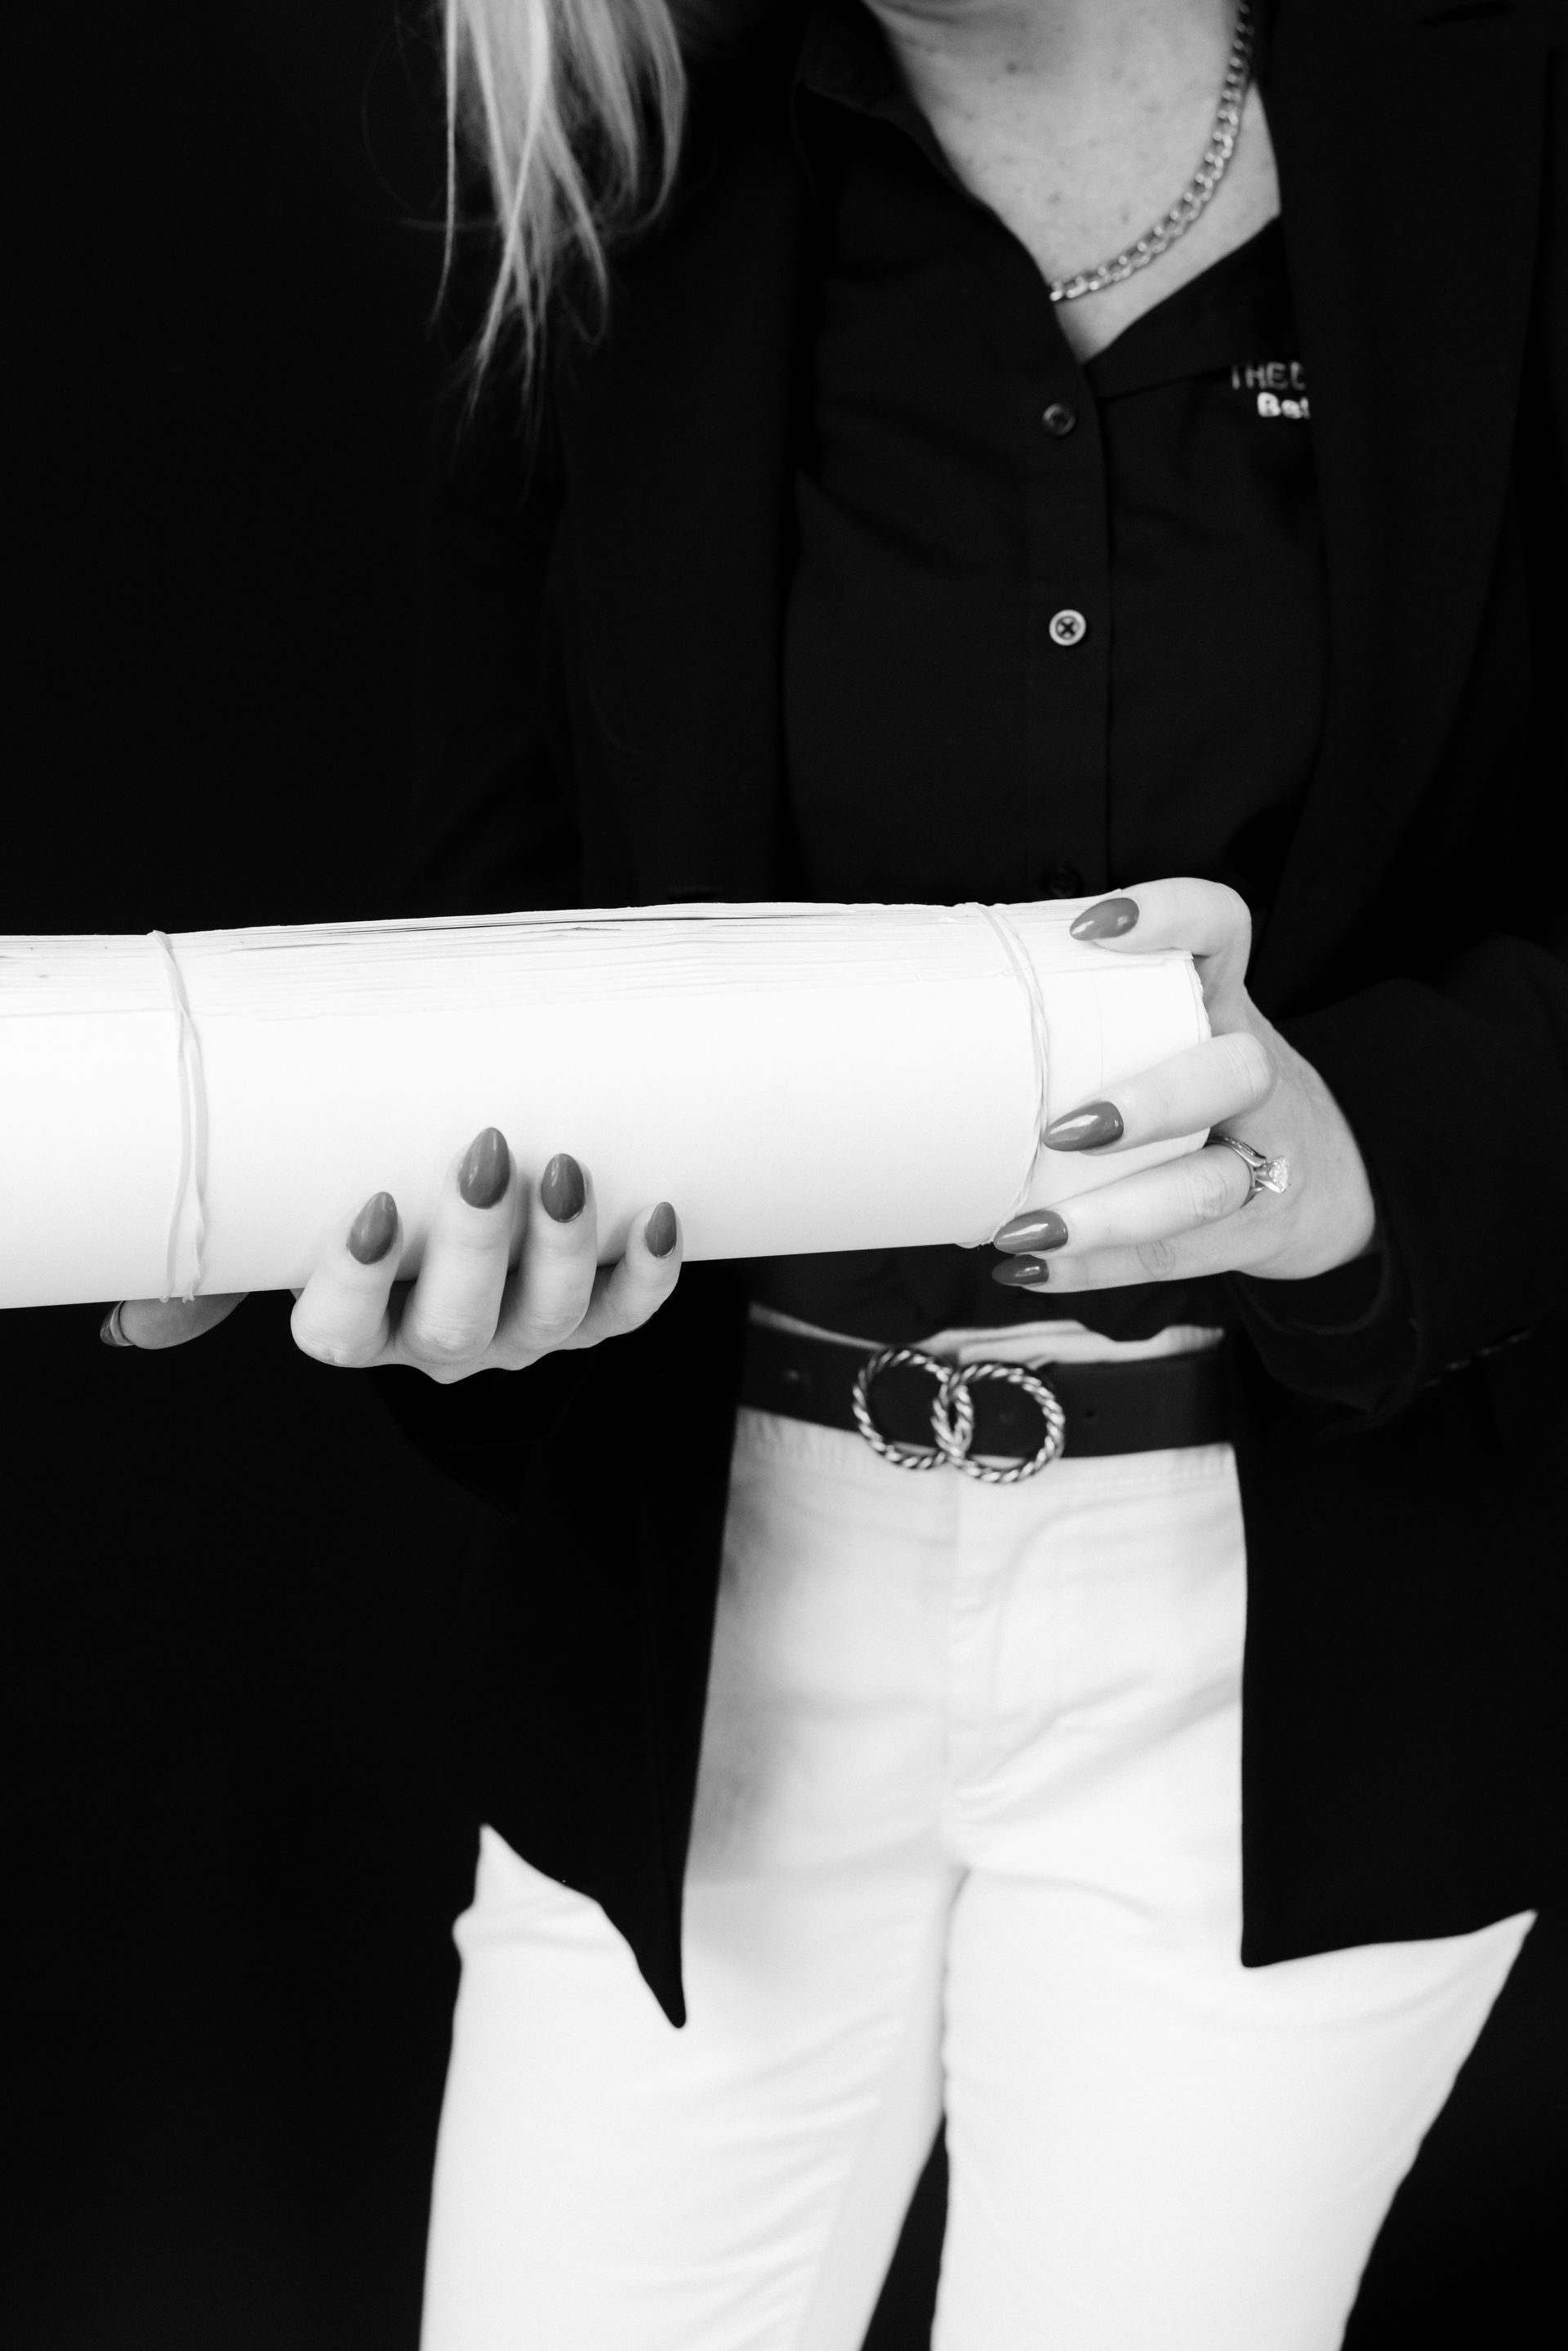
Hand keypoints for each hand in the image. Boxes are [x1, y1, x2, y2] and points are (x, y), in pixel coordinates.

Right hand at [106, 1127, 681, 1378]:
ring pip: (550, 1319)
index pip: (341, 1334)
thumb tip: (127, 1329)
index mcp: (359, 1329)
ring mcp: (523, 1332)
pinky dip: (650, 1272)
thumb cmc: (365, 1184)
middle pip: (457, 1324)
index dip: (356, 1284)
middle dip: (476, 1245)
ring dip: (566, 1250)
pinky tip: (660, 1214)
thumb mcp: (286, 1226)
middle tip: (487, 1154)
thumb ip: (221, 1266)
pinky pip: (630, 1310)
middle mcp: (442, 1343)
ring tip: (568, 1166)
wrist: (463, 1162)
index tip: (371, 1207)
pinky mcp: (596, 1310)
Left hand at [992, 879, 1376, 1293]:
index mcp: (1228, 1005)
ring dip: (1109, 1214)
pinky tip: (1032, 1270)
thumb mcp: (1181, 1035)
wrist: (1334, 1178)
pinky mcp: (1253, 1232)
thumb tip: (944, 1022)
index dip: (1172, 914)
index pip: (1225, 930)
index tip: (1091, 926)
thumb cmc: (1210, 1095)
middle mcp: (1257, 1076)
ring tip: (1027, 1229)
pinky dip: (1097, 1269)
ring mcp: (1267, 1160)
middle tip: (1064, 1129)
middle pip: (1233, 1074)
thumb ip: (1096, 1019)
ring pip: (1204, 1189)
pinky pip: (1177, 1256)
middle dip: (1152, 1103)